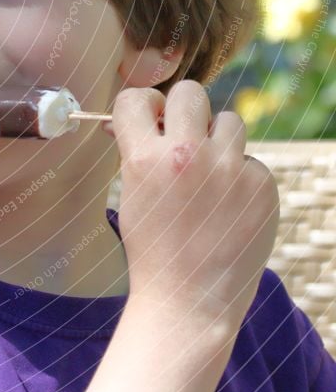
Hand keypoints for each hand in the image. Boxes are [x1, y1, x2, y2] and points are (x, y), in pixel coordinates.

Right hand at [106, 80, 279, 329]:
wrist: (188, 299)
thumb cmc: (152, 247)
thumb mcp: (130, 192)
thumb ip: (135, 150)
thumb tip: (134, 118)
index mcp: (145, 157)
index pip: (136, 98)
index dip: (141, 105)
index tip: (149, 118)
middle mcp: (187, 155)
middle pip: (190, 93)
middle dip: (183, 110)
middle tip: (183, 134)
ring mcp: (228, 169)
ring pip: (229, 121)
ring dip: (217, 139)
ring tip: (210, 172)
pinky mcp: (261, 186)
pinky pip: (251, 160)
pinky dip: (241, 175)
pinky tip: (229, 204)